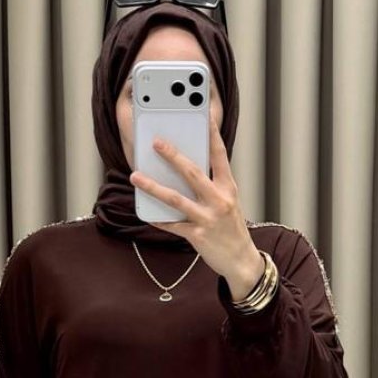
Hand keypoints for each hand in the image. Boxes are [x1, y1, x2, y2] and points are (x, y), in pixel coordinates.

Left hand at [128, 113, 264, 298]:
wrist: (241, 261)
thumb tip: (185, 169)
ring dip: (153, 186)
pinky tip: (146, 213)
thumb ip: (211, 185)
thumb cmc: (231, 229)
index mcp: (228, 188)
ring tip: (136, 177)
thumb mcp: (228, 202)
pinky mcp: (197, 236)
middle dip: (173, 156)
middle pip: (193, 173)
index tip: (204, 116)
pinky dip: (158, 219)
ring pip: (176, 199)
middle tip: (156, 142)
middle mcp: (219, 200)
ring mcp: (208, 219)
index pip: (220, 155)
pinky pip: (172, 225)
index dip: (212, 134)